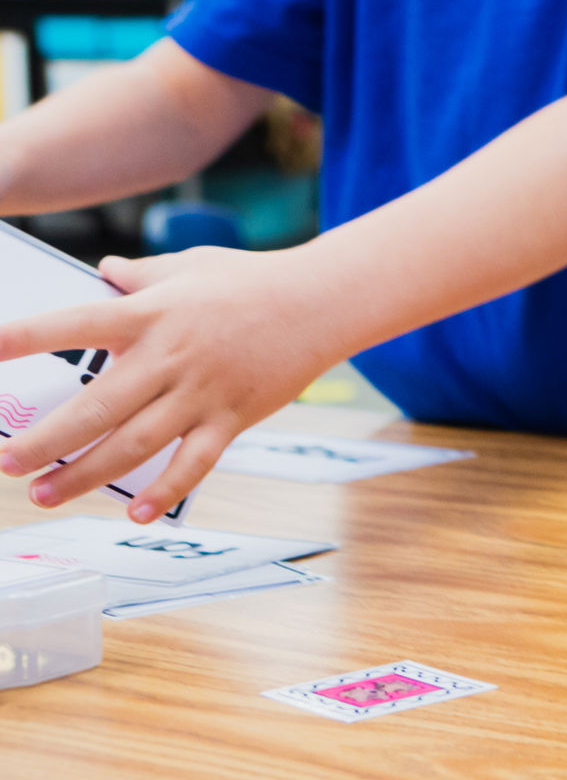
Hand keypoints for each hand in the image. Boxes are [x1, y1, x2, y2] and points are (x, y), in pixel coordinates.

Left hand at [0, 244, 354, 520]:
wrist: (323, 301)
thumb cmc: (251, 280)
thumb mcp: (189, 266)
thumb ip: (140, 275)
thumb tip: (104, 272)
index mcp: (149, 314)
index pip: (73, 324)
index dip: (24, 338)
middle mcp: (169, 357)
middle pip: (96, 407)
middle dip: (45, 441)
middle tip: (8, 464)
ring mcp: (201, 392)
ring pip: (135, 443)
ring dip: (86, 474)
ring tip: (44, 495)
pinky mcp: (232, 417)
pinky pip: (194, 462)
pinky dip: (165, 490)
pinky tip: (134, 513)